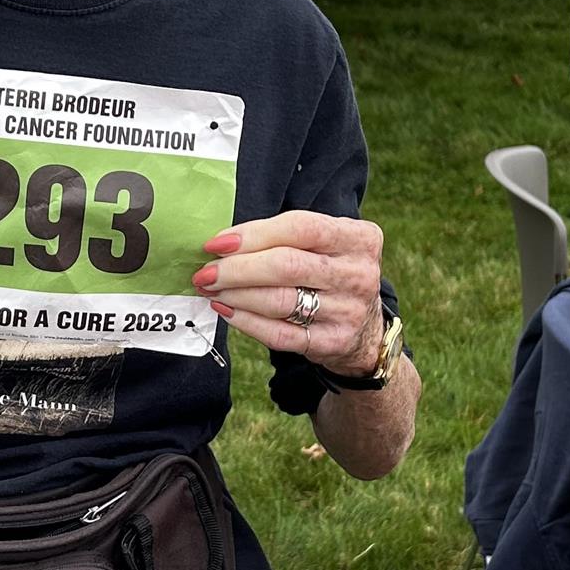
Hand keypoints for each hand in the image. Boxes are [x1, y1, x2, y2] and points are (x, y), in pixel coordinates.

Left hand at [192, 210, 385, 370]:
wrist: (365, 329)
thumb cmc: (329, 274)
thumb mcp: (325, 245)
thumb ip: (284, 237)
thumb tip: (223, 243)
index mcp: (359, 238)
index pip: (300, 227)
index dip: (252, 235)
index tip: (216, 244)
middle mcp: (358, 274)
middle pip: (286, 265)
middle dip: (236, 268)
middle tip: (205, 272)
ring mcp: (348, 311)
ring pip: (279, 301)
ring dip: (235, 294)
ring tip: (211, 289)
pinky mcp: (333, 342)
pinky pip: (279, 333)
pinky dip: (245, 321)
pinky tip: (227, 309)